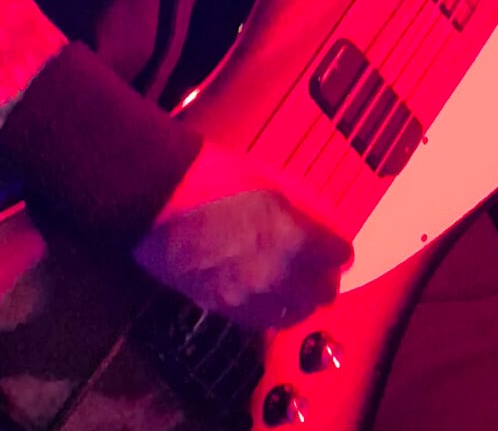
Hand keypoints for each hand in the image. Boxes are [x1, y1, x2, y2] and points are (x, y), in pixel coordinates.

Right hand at [132, 141, 351, 329]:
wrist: (158, 200)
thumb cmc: (211, 176)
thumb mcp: (265, 177)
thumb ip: (296, 204)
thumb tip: (315, 219)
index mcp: (292, 234)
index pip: (338, 254)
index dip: (338, 248)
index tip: (335, 244)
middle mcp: (278, 273)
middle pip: (324, 293)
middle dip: (326, 279)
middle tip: (319, 266)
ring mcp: (251, 296)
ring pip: (295, 314)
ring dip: (301, 299)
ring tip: (295, 284)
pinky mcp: (225, 309)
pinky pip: (263, 321)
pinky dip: (272, 310)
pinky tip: (266, 294)